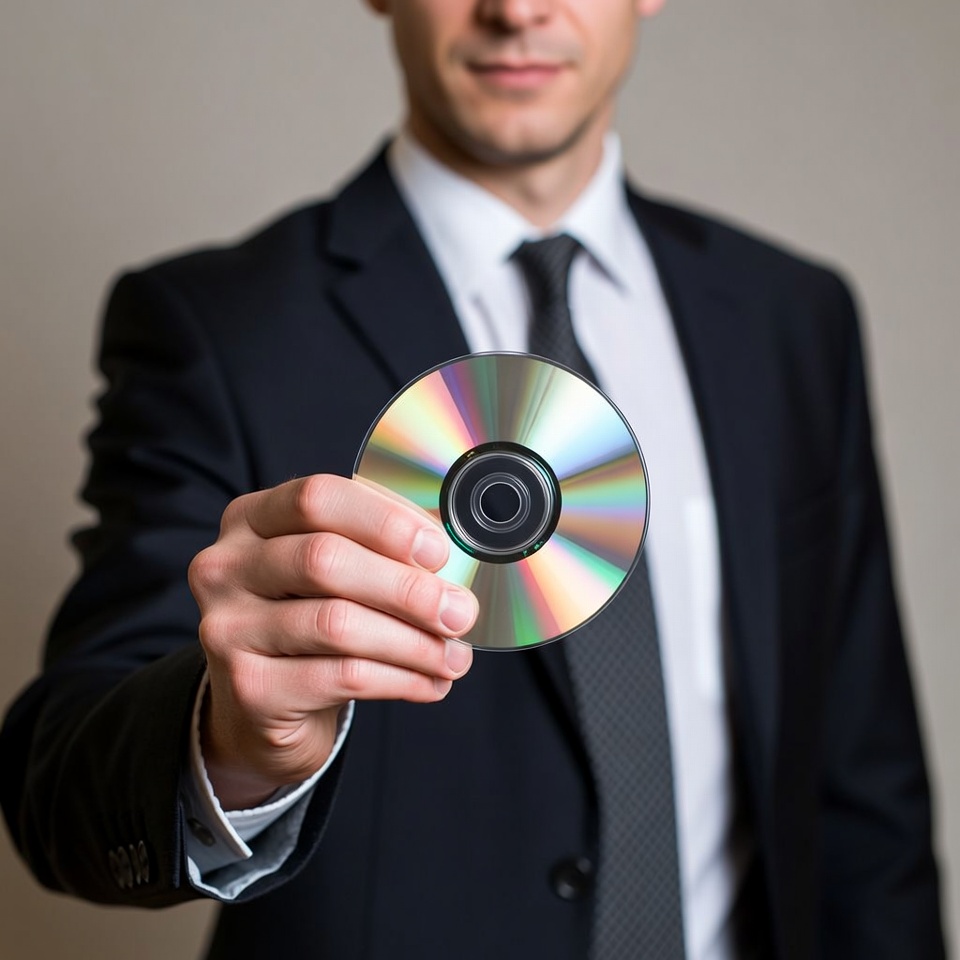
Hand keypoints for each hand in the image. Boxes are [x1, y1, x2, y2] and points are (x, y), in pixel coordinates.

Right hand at [188, 474, 477, 808]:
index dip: (385, 520)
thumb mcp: (335, 572)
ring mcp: (227, 628)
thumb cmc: (311, 618)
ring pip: (337, 624)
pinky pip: (340, 677)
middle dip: (407, 588)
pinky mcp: (248, 687)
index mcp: (251, 518)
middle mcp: (225, 566)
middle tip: (460, 612)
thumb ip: (380, 548)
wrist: (261, 705)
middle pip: (325, 559)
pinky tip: (430, 683)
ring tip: (455, 656)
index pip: (316, 498)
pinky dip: (399, 679)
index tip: (439, 551)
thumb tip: (453, 551)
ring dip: (413, 642)